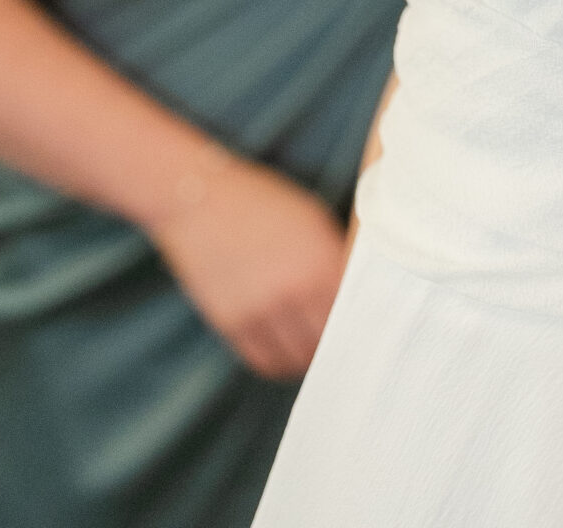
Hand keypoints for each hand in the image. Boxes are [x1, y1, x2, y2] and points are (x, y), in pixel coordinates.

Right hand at [149, 151, 349, 377]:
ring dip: (309, 357)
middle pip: (327, 340)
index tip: (363, 325)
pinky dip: (280, 363)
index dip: (360, 321)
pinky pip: (265, 361)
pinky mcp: (231, 324)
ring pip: (297, 358)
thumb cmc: (260, 202)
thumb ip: (333, 255)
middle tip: (341, 340)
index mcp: (319, 260)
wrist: (199, 199)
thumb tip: (353, 287)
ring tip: (313, 347)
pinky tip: (286, 350)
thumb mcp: (310, 217)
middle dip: (336, 342)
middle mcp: (292, 289)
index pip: (352, 311)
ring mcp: (260, 310)